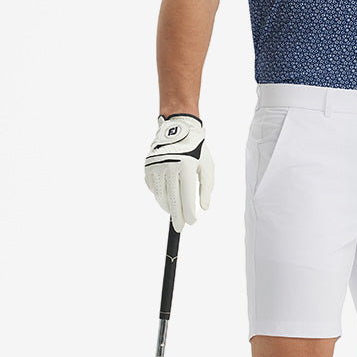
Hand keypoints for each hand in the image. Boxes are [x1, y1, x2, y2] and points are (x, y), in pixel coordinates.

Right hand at [144, 113, 214, 230]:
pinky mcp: (148, 167)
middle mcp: (170, 166)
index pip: (187, 196)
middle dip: (177, 216)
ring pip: (161, 196)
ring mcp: (156, 166)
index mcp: (186, 165)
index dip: (188, 213)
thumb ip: (207, 188)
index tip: (191, 223)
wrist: (177, 128)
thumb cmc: (197, 149)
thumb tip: (203, 207)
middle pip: (172, 199)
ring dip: (168, 206)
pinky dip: (160, 195)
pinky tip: (167, 196)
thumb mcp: (207, 166)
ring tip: (175, 211)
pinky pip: (153, 188)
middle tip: (180, 228)